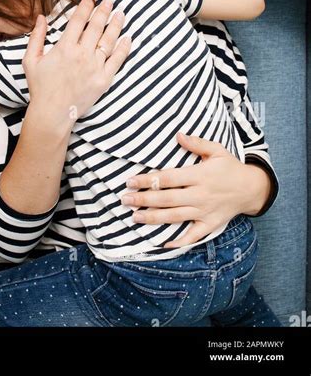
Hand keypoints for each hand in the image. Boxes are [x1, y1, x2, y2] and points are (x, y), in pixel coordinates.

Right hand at [22, 0, 130, 125]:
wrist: (52, 113)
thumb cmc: (40, 87)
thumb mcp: (30, 60)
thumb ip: (36, 37)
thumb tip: (41, 17)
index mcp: (64, 48)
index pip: (78, 20)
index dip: (86, 6)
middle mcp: (81, 55)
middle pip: (96, 27)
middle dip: (103, 11)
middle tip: (110, 1)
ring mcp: (94, 67)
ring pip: (109, 40)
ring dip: (116, 25)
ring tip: (120, 14)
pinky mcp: (104, 80)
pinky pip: (117, 60)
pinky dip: (123, 48)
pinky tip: (127, 38)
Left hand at [121, 132, 268, 247]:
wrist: (251, 189)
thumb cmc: (230, 167)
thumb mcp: (217, 150)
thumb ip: (197, 143)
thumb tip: (178, 135)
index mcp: (200, 175)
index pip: (168, 179)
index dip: (148, 180)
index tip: (131, 181)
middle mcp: (200, 195)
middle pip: (167, 198)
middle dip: (144, 200)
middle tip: (125, 200)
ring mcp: (205, 211)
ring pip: (175, 216)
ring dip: (153, 218)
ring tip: (135, 217)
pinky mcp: (210, 224)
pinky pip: (193, 235)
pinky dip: (179, 240)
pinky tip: (162, 243)